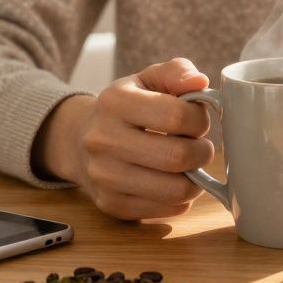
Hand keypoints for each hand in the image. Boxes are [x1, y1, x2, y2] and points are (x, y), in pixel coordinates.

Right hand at [33, 58, 213, 218]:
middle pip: (177, 156)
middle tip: (200, 147)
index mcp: (114, 102)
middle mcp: (102, 140)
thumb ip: (177, 73)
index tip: (197, 121)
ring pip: (175, 190)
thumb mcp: (147, 80)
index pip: (176, 116)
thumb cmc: (127, 108)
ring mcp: (104, 176)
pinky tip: (173, 181)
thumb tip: (200, 82)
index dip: (200, 120)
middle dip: (202, 152)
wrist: (80, 141)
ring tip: (189, 166)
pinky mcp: (111, 204)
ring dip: (195, 179)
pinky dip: (181, 198)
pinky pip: (166, 209)